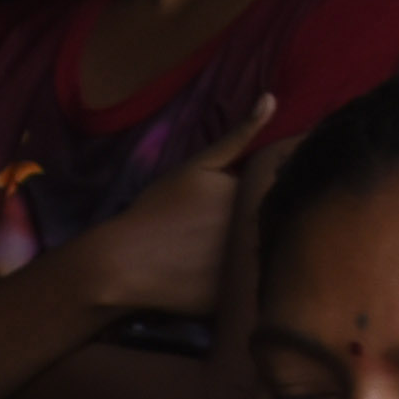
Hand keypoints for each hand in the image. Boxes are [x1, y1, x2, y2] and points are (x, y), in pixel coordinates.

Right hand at [55, 97, 274, 326]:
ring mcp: (247, 269)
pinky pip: (248, 292)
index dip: (263, 198)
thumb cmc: (157, 210)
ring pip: (264, 260)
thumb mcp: (197, 166)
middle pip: (273, 226)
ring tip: (223, 256)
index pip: (276, 194)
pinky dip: (241, 287)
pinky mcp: (236, 300)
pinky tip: (218, 279)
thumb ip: (238, 135)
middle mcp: (257, 231)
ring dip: (257, 256)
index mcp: (253, 196)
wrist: (122, 263)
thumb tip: (272, 98)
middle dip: (264, 226)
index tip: (241, 205)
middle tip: (227, 234)